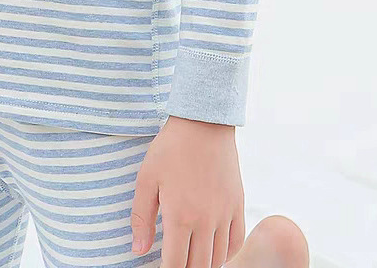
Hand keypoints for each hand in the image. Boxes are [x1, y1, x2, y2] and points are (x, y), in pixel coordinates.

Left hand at [130, 116, 244, 266]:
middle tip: (175, 262)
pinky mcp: (238, 205)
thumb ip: (141, 218)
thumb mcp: (146, 179)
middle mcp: (205, 221)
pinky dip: (226, 253)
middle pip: (198, 267)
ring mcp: (224, 214)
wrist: (203, 122)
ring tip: (192, 259)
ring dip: (204, 264)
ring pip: (218, 259)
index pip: (175, 265)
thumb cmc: (170, 149)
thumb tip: (138, 250)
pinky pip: (237, 242)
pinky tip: (214, 251)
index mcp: (179, 217)